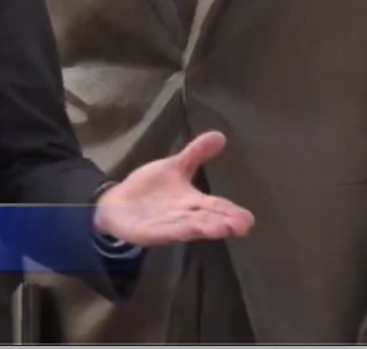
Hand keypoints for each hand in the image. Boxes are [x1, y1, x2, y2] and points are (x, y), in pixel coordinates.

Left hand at [92, 130, 253, 246]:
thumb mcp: (174, 167)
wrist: (117, 203)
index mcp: (193, 201)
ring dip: (206, 228)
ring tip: (223, 229)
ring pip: (190, 227)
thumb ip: (196, 153)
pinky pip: (165, 231)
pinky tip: (188, 230)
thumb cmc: (150, 188)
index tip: (249, 218)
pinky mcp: (150, 232)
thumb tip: (220, 135)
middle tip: (243, 225)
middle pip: (208, 219)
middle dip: (225, 222)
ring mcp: (168, 225)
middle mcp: (185, 215)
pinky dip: (177, 230)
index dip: (231, 211)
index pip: (216, 206)